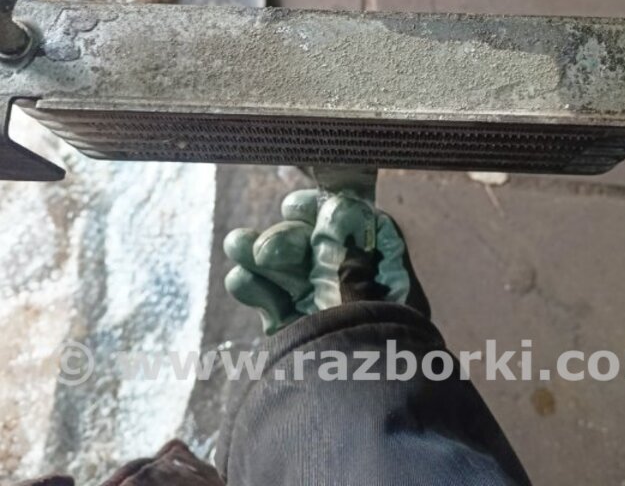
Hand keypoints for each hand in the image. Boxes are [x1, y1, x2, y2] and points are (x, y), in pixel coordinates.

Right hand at [223, 189, 429, 334]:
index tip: (297, 206)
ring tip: (236, 244)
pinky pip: (274, 304)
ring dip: (261, 256)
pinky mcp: (298, 336)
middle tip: (266, 248)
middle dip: (286, 239)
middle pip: (317, 248)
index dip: (326, 211)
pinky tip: (240, 277)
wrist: (361, 422)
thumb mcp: (364, 293)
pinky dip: (255, 289)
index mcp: (385, 275)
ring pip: (290, 273)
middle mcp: (356, 290)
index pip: (357, 229)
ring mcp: (324, 312)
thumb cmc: (375, 353)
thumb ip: (345, 250)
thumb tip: (334, 213)